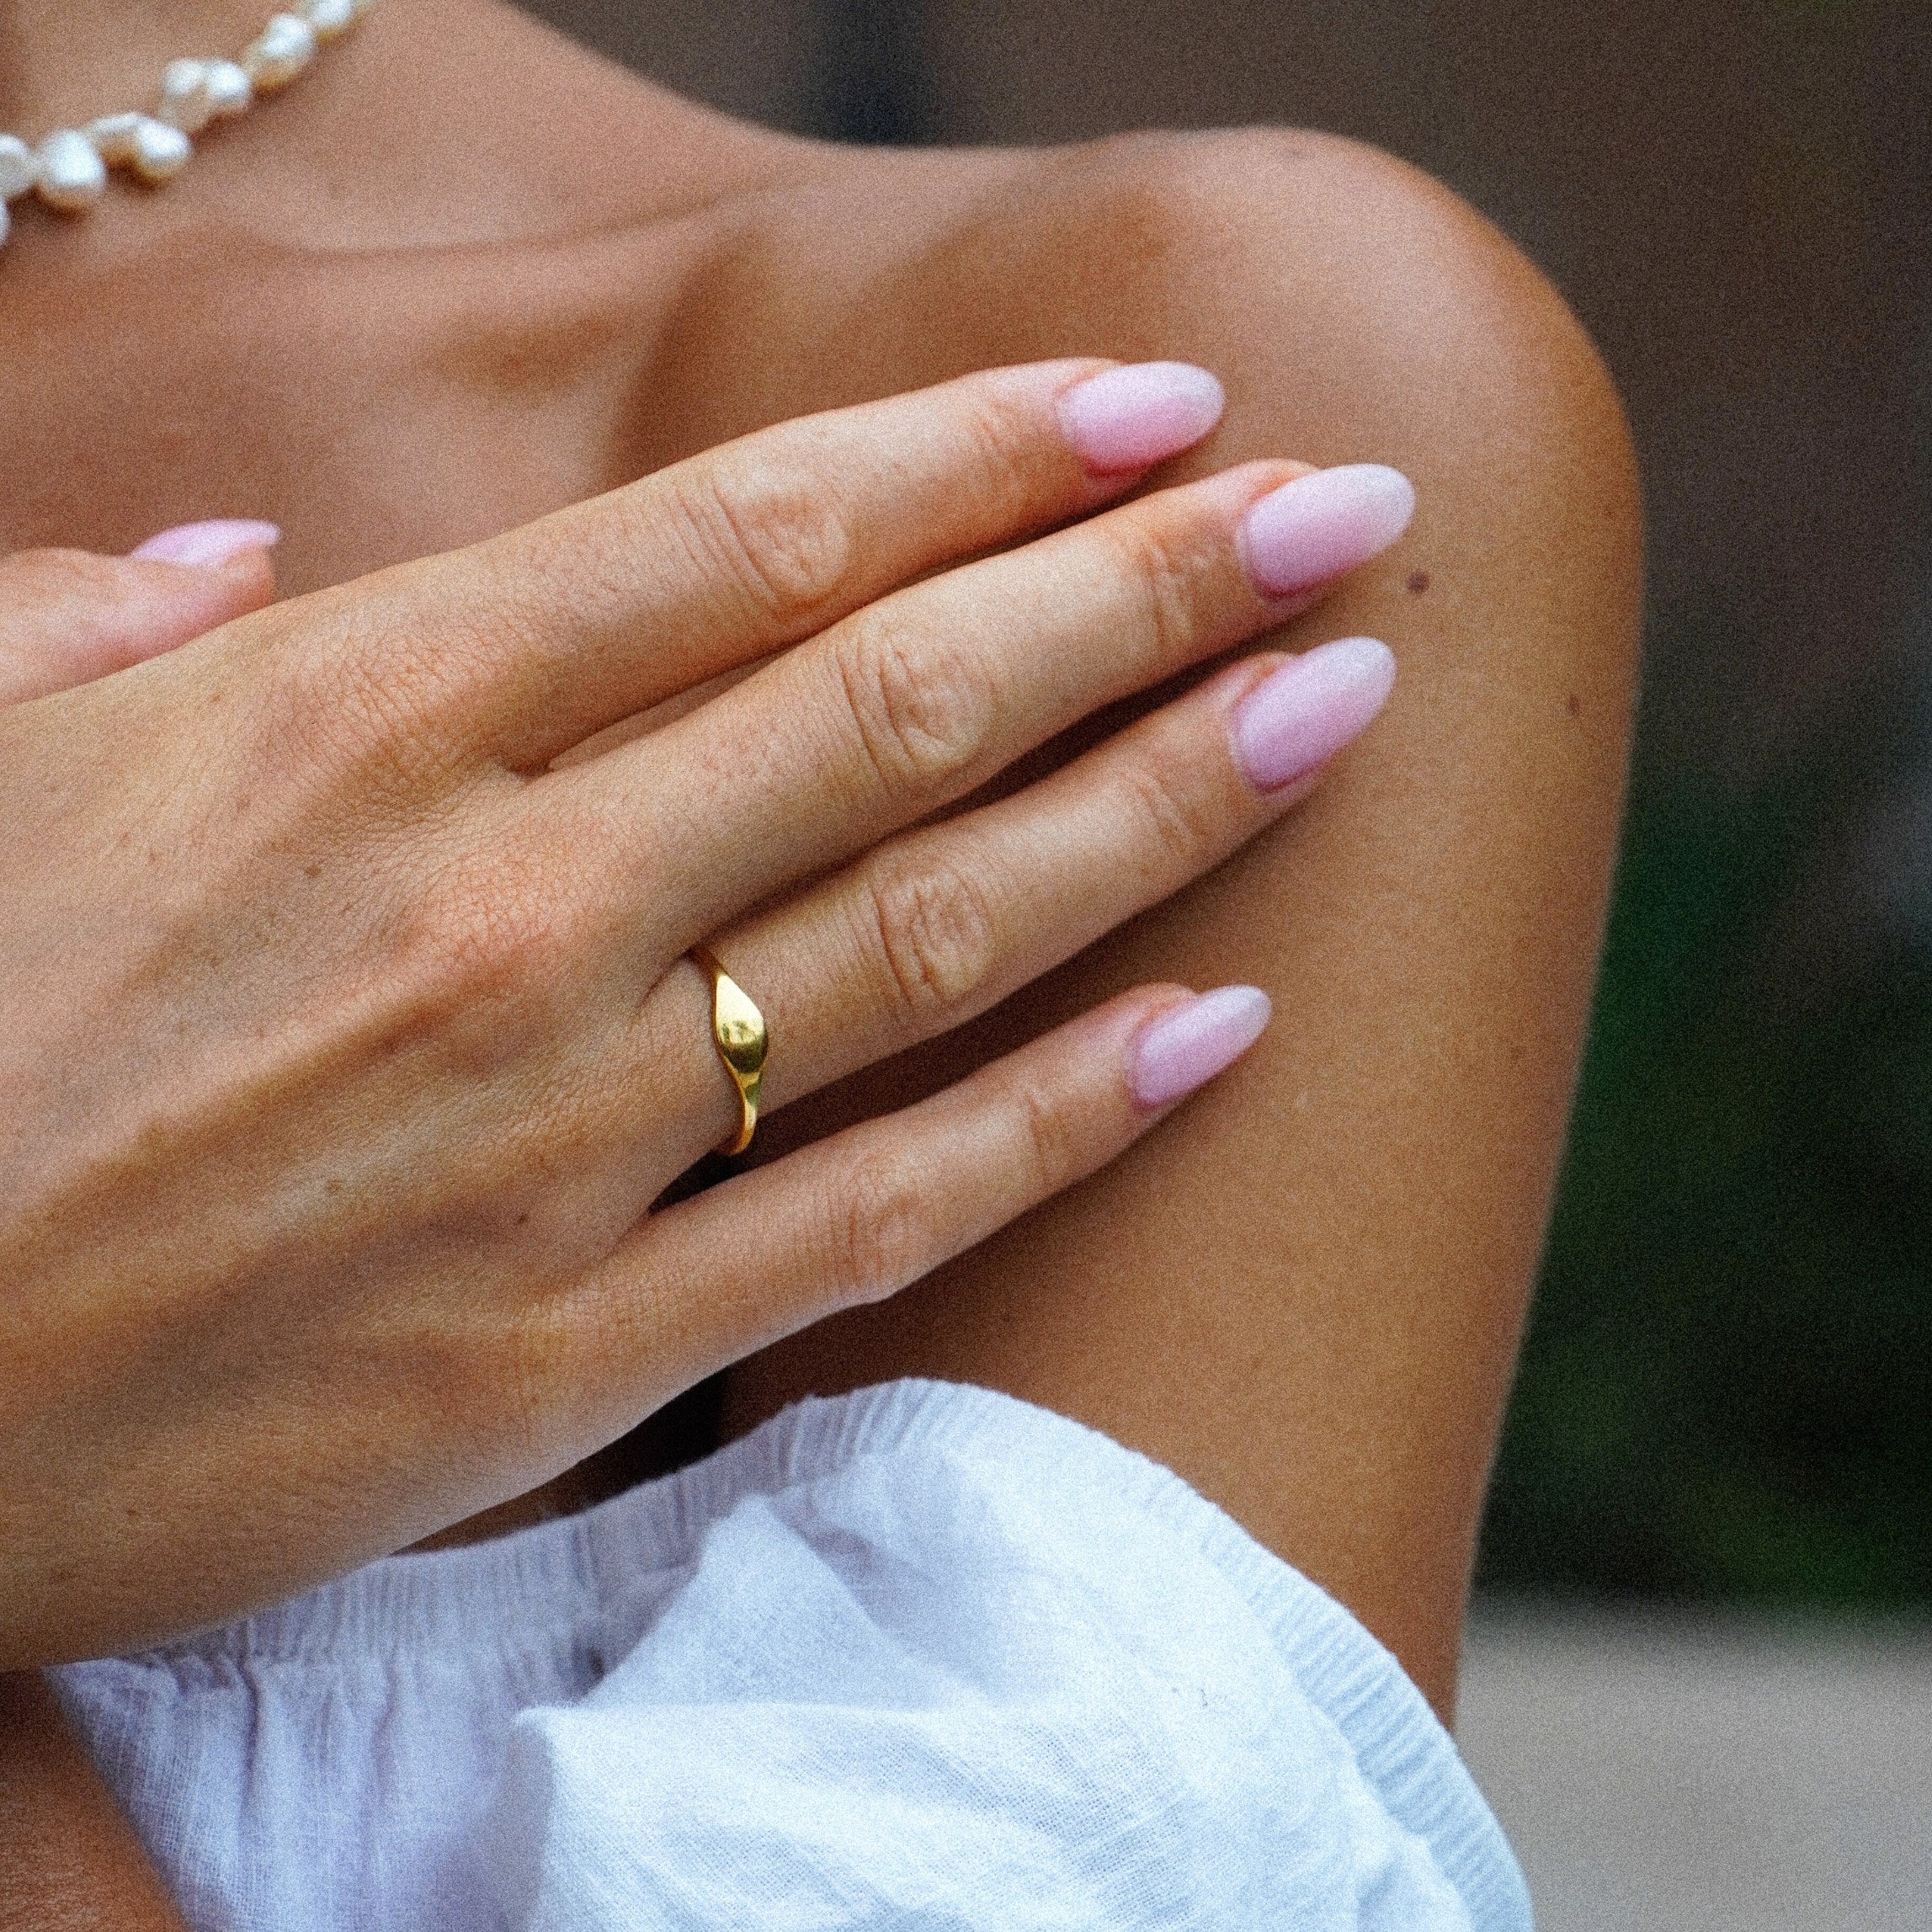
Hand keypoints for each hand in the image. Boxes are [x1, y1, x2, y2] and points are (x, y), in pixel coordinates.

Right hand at [0, 362, 1406, 1665]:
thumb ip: (111, 624)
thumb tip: (242, 554)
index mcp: (343, 718)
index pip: (750, 536)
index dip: (984, 452)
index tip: (1159, 404)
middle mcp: (491, 906)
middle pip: (902, 701)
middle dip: (1155, 588)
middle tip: (1353, 516)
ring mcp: (546, 1140)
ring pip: (934, 933)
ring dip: (1164, 804)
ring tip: (1342, 712)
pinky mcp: (556, 1353)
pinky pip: (877, 1214)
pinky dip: (1063, 1118)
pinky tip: (1220, 1032)